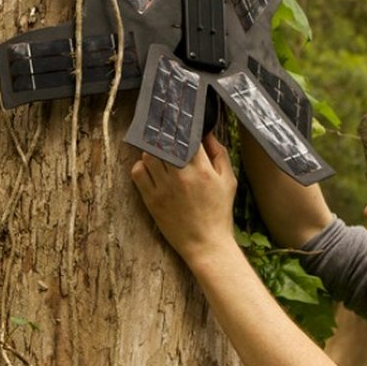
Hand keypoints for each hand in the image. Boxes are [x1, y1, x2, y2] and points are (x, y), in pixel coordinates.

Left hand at [130, 134, 237, 263]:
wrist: (206, 244)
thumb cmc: (219, 212)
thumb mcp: (228, 181)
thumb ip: (219, 154)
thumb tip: (207, 134)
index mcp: (202, 169)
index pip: (186, 135)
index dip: (181, 126)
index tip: (179, 122)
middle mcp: (181, 176)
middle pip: (164, 142)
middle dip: (165, 136)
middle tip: (166, 134)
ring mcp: (164, 187)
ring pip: (149, 155)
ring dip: (153, 151)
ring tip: (160, 154)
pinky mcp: (151, 199)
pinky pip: (137, 173)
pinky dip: (141, 166)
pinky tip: (151, 169)